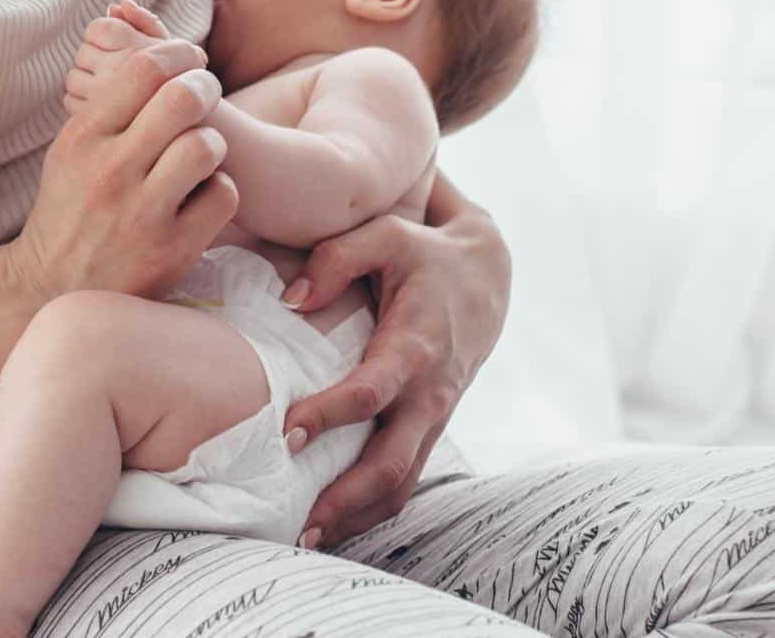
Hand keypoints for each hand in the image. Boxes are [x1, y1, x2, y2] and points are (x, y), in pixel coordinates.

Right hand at [3, 8, 235, 303]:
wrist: (47, 290)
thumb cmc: (68, 209)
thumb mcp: (70, 149)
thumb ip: (109, 105)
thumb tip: (157, 53)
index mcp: (82, 138)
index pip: (143, 70)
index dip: (178, 54)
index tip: (191, 59)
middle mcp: (110, 171)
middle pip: (182, 99)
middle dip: (205, 86)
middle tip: (207, 93)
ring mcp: (142, 213)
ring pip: (205, 146)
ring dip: (212, 143)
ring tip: (202, 152)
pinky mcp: (171, 251)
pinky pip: (222, 195)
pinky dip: (219, 190)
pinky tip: (202, 194)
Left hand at [62, 0, 175, 117]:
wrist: (195, 131)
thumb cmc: (183, 84)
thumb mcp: (175, 47)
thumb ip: (145, 21)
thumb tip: (119, 4)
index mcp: (134, 44)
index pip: (96, 29)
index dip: (105, 36)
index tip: (121, 50)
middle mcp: (116, 68)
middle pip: (83, 53)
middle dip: (96, 60)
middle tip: (120, 72)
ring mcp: (103, 96)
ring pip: (74, 79)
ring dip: (87, 83)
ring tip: (114, 92)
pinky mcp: (93, 122)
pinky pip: (71, 102)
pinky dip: (82, 104)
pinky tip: (107, 110)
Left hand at [279, 174, 510, 547]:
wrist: (488, 279)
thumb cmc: (426, 256)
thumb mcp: (387, 237)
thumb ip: (336, 258)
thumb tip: (290, 300)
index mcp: (416, 346)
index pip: (373, 392)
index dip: (331, 415)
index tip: (286, 432)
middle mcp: (430, 393)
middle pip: (393, 463)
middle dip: (346, 499)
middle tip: (299, 525)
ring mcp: (434, 418)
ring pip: (402, 484)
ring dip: (358, 516)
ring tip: (307, 538)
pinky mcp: (429, 429)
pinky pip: (406, 480)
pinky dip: (372, 508)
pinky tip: (334, 524)